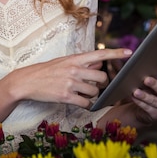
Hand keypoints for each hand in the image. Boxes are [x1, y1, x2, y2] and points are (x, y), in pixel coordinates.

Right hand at [12, 48, 132, 107]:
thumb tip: (98, 65)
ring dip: (92, 95)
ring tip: (81, 93)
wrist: (27, 81)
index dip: (116, 53)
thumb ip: (81, 63)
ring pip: (95, 91)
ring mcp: (70, 83)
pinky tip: (78, 101)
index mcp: (74, 58)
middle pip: (102, 76)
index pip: (99, 54)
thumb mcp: (63, 62)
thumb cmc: (46, 71)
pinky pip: (86, 103)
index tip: (130, 53)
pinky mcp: (66, 96)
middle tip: (94, 85)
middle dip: (102, 83)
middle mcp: (74, 69)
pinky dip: (85, 104)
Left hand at [130, 56, 156, 122]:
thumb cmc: (143, 88)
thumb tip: (121, 56)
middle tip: (146, 79)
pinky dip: (141, 103)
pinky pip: (149, 109)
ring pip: (156, 101)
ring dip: (146, 96)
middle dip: (155, 84)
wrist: (141, 108)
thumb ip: (134, 67)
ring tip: (136, 91)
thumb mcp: (141, 78)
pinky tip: (134, 98)